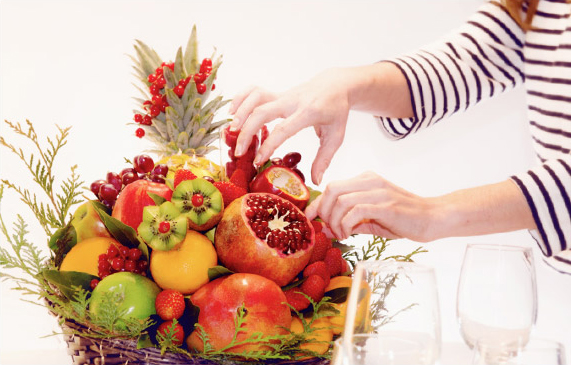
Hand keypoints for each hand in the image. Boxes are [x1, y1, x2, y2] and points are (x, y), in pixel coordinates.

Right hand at [229, 68, 351, 184]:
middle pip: (262, 111)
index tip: (258, 160)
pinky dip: (241, 97)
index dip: (268, 145)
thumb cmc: (336, 111)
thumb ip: (324, 159)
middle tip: (238, 152)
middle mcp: (293, 101)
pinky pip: (254, 90)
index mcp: (309, 112)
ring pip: (256, 97)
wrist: (336, 85)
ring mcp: (283, 94)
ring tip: (230, 131)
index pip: (283, 129)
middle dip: (247, 132)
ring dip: (240, 112)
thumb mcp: (335, 136)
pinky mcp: (277, 93)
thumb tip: (316, 181)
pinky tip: (232, 112)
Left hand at [304, 171, 438, 240]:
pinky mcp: (384, 204)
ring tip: (341, 234)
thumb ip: (349, 222)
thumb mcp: (372, 220)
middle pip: (332, 189)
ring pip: (340, 199)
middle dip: (323, 211)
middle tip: (327, 229)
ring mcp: (377, 191)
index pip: (332, 187)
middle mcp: (369, 181)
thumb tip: (325, 228)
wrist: (434, 218)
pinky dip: (344, 225)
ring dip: (334, 220)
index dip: (317, 203)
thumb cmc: (404, 219)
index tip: (310, 218)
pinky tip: (349, 234)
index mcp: (365, 180)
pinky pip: (354, 210)